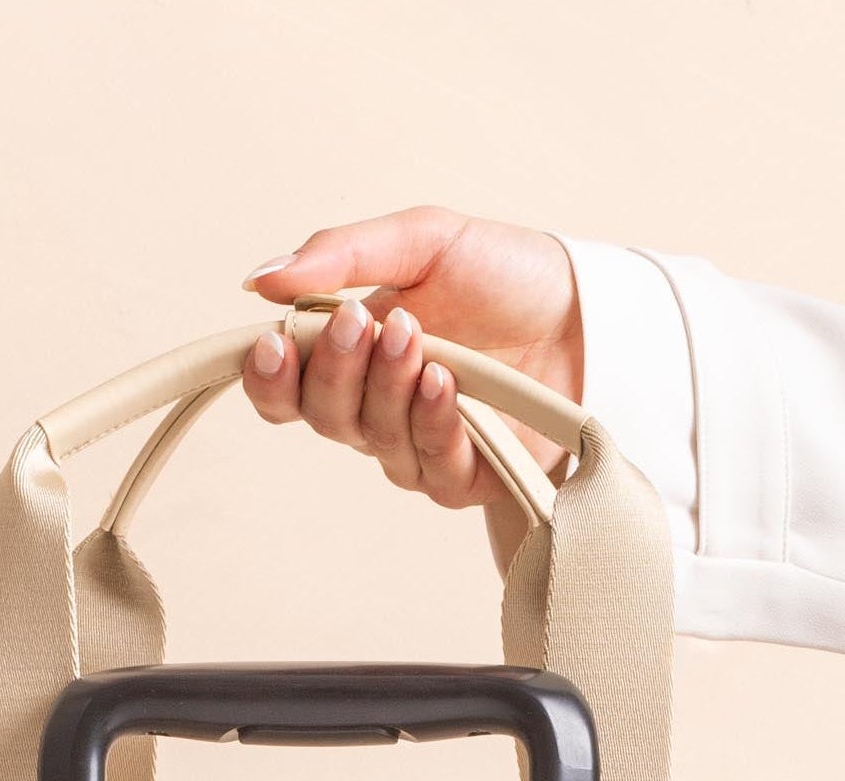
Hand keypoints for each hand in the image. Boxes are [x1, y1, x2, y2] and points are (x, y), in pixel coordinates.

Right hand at [239, 211, 582, 522]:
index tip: (272, 343)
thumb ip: (341, 256)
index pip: (287, 390)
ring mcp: (421, 446)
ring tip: (415, 336)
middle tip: (360, 323)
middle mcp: (378, 408)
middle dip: (335, 370)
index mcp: (353, 356)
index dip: (269, 378)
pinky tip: (444, 384)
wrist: (585, 308)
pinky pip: (431, 467)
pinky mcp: (468, 476)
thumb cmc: (503, 275)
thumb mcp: (422, 240)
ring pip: (373, 440)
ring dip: (387, 387)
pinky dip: (433, 424)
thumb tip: (259, 276)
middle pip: (323, 417)